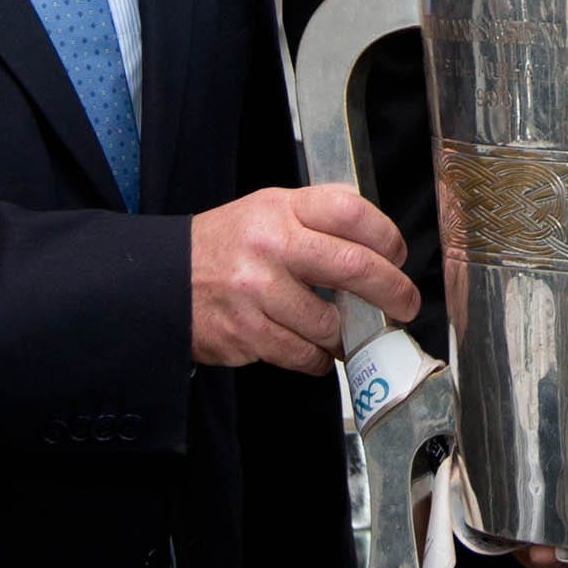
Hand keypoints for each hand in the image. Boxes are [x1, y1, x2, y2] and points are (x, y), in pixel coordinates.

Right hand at [187, 184, 414, 371]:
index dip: (387, 237)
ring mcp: (257, 292)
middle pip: (354, 266)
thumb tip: (378, 243)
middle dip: (393, 291)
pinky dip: (318, 358)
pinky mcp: (246, 333)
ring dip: (346, 335)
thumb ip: (318, 219)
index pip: (351, 212)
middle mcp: (271, 246)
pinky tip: (313, 348)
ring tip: (342, 331)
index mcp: (281, 209)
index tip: (397, 256)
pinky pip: (304, 354)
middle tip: (405, 304)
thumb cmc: (227, 247)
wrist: (162, 281)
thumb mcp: (268, 212)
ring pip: (330, 323)